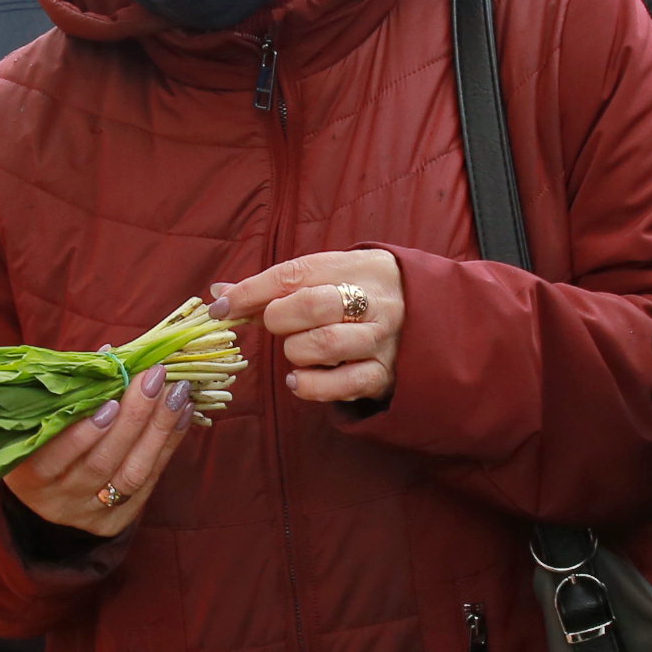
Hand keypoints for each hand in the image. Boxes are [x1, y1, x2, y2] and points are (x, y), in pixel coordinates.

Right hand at [4, 365, 201, 536]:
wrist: (48, 495)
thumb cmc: (45, 441)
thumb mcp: (44, 418)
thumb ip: (72, 392)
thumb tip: (111, 356)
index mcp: (27, 474)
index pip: (55, 456)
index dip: (84, 431)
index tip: (111, 399)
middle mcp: (56, 500)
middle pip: (101, 463)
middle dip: (132, 418)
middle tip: (153, 379)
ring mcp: (87, 513)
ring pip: (130, 475)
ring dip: (157, 430)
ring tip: (174, 393)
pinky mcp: (115, 521)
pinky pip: (149, 482)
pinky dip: (168, 445)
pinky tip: (182, 414)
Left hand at [211, 251, 404, 405]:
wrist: (433, 316)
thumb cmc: (363, 293)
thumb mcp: (330, 275)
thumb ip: (276, 286)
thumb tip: (219, 294)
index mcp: (356, 266)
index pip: (295, 273)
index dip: (252, 291)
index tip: (222, 307)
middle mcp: (373, 301)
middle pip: (311, 305)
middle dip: (278, 318)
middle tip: (276, 324)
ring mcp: (381, 339)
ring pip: (323, 345)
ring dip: (295, 351)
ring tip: (298, 349)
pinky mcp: (384, 374)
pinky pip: (341, 385)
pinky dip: (311, 386)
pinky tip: (298, 380)